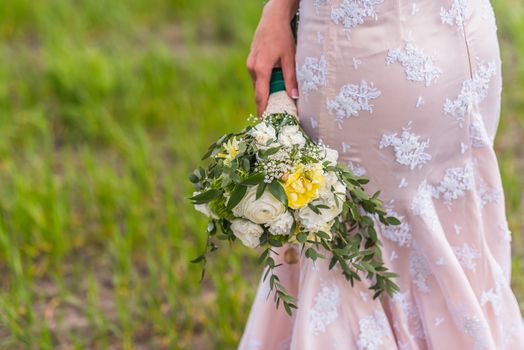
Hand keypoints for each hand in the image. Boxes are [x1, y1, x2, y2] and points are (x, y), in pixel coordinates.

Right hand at [246, 0, 299, 115]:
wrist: (272, 19)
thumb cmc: (282, 37)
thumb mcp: (290, 58)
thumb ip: (291, 78)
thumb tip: (294, 96)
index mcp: (261, 69)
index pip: (261, 96)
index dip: (262, 110)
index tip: (264, 122)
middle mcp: (252, 68)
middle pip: (259, 91)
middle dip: (265, 103)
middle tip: (274, 115)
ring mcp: (250, 64)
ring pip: (258, 84)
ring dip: (266, 92)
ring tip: (276, 102)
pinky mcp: (251, 61)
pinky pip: (257, 77)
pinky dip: (264, 83)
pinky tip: (273, 85)